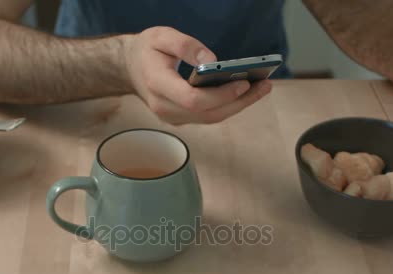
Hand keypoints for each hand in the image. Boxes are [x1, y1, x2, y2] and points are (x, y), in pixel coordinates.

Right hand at [123, 27, 272, 124]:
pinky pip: (208, 116)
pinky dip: (228, 106)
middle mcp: (164, 107)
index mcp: (158, 85)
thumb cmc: (146, 50)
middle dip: (238, 101)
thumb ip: (186, 46)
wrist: (128, 68)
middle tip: (264, 85)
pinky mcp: (180, 118)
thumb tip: (213, 61)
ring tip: (262, 88)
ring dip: (238, 105)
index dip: (220, 95)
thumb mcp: (161, 36)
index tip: (243, 82)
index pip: (193, 99)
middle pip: (208, 114)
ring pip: (211, 118)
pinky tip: (245, 92)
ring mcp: (172, 117)